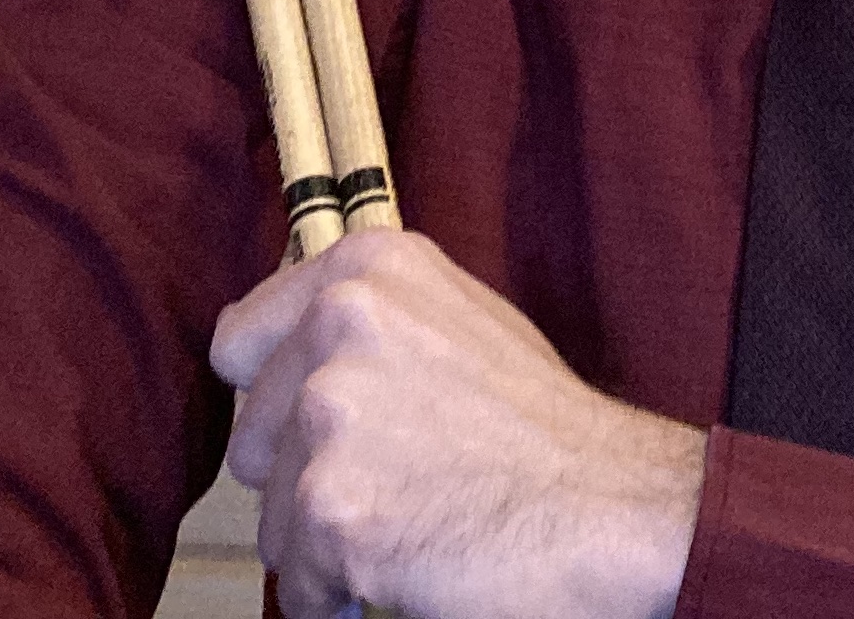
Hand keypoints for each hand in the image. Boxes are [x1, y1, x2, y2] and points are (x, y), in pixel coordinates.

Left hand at [210, 229, 706, 618]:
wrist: (614, 510)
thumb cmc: (546, 427)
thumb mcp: (458, 319)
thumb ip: (369, 319)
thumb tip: (284, 350)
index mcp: (367, 268)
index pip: (239, 341)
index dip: (275, 399)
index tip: (320, 429)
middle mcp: (339, 323)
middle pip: (252, 440)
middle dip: (306, 479)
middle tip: (399, 484)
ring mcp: (334, 414)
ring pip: (271, 517)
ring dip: (326, 539)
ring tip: (414, 521)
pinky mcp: (335, 506)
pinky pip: (299, 582)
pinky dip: (342, 593)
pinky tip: (411, 565)